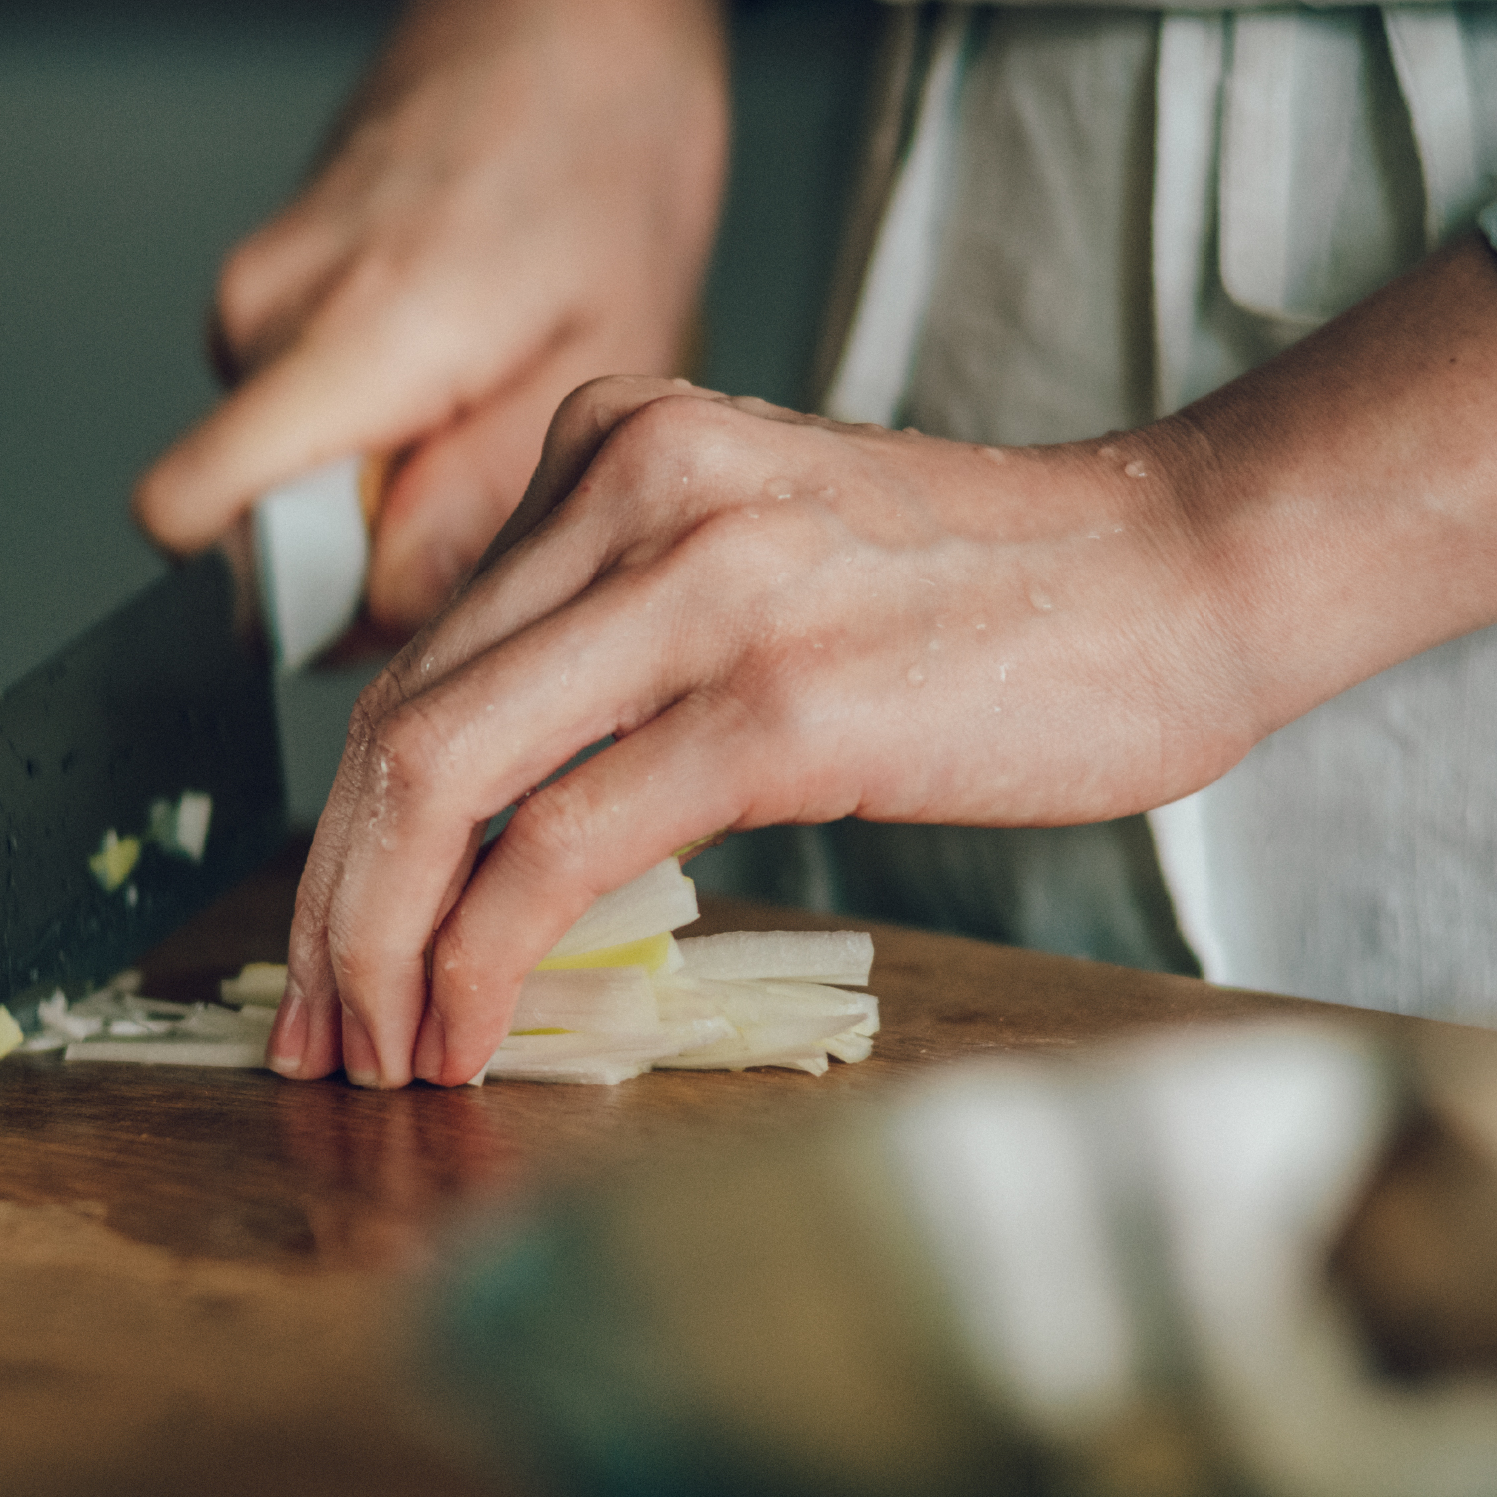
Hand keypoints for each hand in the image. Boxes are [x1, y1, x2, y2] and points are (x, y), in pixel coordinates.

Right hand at [133, 0, 733, 636]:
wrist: (570, 5)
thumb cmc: (604, 159)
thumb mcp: (604, 360)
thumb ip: (482, 507)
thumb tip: (389, 618)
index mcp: (344, 338)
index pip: (197, 528)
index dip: (321, 596)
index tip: (429, 582)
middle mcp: (265, 311)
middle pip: (252, 523)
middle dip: (369, 547)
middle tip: (500, 475)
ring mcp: (254, 291)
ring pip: (288, 473)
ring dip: (390, 477)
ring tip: (497, 388)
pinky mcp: (267, 282)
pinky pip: (303, 413)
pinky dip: (386, 418)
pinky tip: (469, 349)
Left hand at [276, 379, 1261, 1088]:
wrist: (1188, 569)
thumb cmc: (999, 600)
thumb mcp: (766, 555)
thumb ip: (624, 629)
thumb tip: (493, 810)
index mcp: (615, 439)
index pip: (422, 655)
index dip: (348, 825)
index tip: (329, 949)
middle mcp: (632, 482)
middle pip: (399, 719)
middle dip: (330, 905)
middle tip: (309, 1033)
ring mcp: (702, 586)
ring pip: (443, 780)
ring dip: (380, 947)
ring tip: (373, 1057)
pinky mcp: (774, 701)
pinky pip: (557, 845)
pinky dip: (483, 957)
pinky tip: (472, 1031)